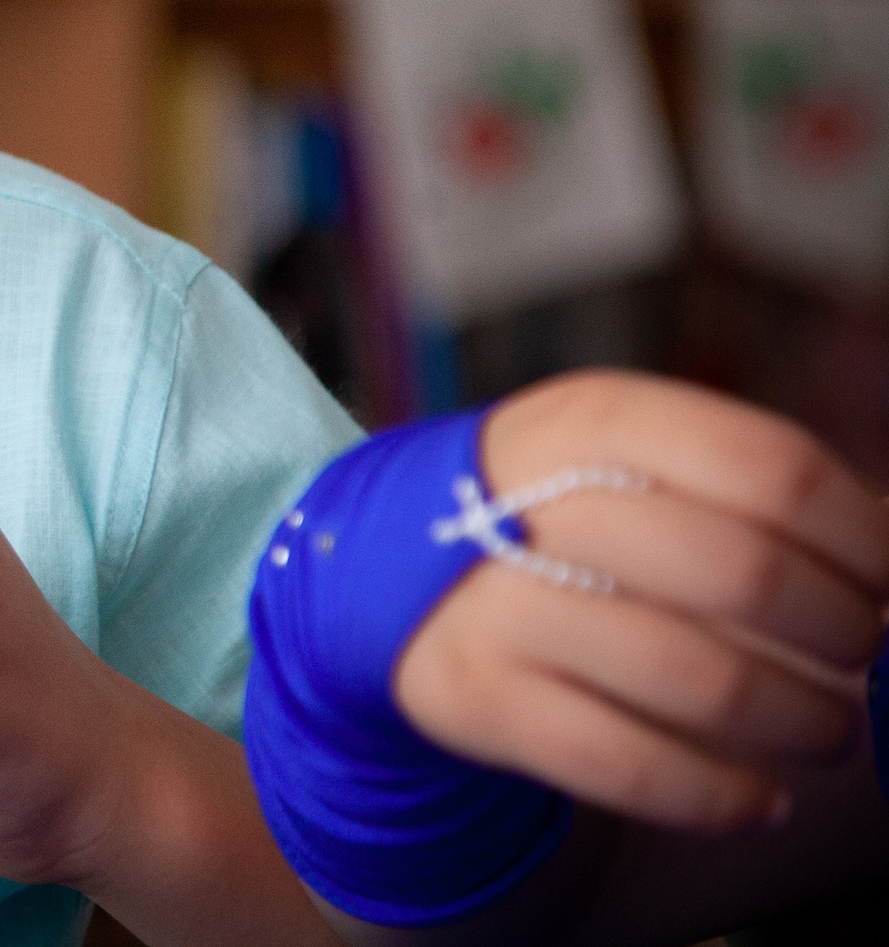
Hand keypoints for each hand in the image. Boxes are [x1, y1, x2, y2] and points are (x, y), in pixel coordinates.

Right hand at [395, 371, 888, 835]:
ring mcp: (492, 599)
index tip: (888, 580)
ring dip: (805, 723)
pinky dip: (720, 796)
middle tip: (862, 657)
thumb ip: (757, 496)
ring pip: (698, 678)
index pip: (773, 469)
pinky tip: (759, 798)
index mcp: (594, 419)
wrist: (381, 565)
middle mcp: (534, 498)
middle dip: (843, 633)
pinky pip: (628, 764)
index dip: (863, 538)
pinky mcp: (471, 692)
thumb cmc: (564, 514)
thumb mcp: (635, 464)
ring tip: (829, 734)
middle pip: (745, 571)